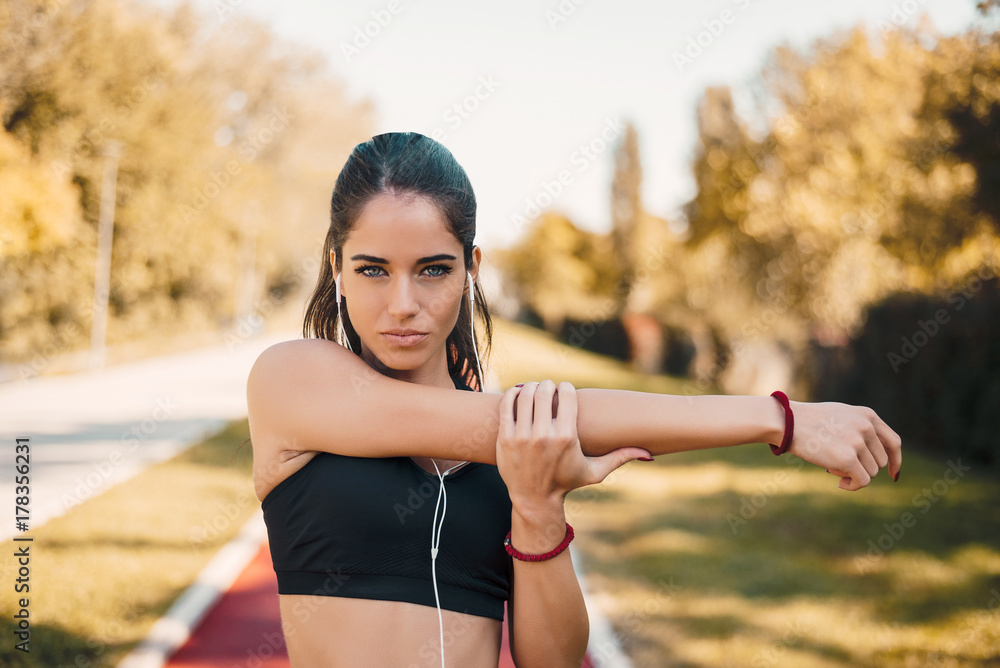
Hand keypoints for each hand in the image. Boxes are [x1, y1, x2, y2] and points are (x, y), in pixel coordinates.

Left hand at [496, 380, 652, 514]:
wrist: (535, 499)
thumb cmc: (567, 482)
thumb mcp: (595, 471)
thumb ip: (619, 458)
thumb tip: (648, 453)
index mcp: (567, 437)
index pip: (566, 394)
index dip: (566, 387)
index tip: (565, 390)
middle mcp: (544, 435)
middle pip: (545, 391)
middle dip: (548, 386)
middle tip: (549, 390)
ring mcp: (522, 436)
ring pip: (525, 394)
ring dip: (531, 387)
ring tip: (535, 392)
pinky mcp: (505, 437)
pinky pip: (507, 404)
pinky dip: (513, 394)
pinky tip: (519, 395)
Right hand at [785, 400, 901, 490]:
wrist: (787, 422)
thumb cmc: (808, 421)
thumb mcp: (840, 415)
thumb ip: (859, 428)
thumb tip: (872, 453)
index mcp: (867, 415)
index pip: (893, 442)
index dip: (896, 460)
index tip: (892, 474)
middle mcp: (866, 427)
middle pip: (881, 461)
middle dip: (864, 468)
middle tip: (841, 466)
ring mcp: (857, 442)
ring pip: (872, 472)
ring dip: (854, 475)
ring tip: (832, 466)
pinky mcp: (848, 459)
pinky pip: (862, 481)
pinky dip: (852, 486)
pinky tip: (839, 484)